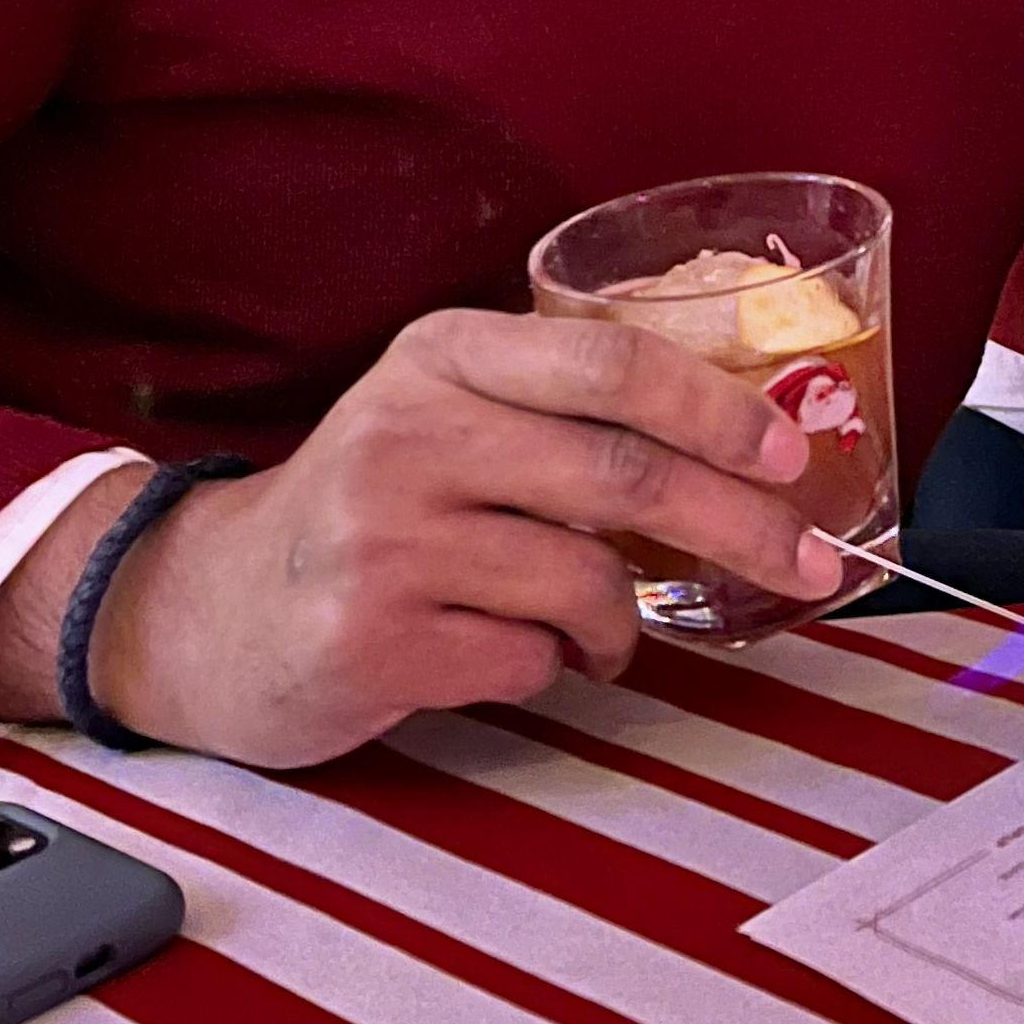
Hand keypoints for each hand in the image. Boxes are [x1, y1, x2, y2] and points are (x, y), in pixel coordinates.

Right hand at [79, 308, 846, 767]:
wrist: (213, 608)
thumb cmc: (373, 508)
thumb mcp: (446, 413)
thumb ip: (561, 410)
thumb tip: (743, 446)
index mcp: (443, 355)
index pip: (610, 362)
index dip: (717, 407)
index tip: (790, 453)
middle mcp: (409, 431)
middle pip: (622, 475)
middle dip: (741, 526)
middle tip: (811, 567)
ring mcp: (383, 538)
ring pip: (584, 580)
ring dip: (624, 624)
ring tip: (605, 634)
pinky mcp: (369, 637)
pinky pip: (527, 660)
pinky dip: (553, 668)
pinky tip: (514, 656)